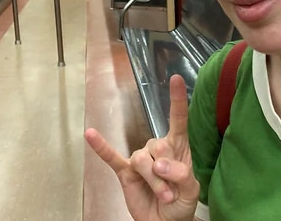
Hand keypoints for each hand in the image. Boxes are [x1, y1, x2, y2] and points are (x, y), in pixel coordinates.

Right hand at [85, 75, 199, 220]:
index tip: (176, 78)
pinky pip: (111, 157)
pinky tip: (90, 134)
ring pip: (142, 160)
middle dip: (167, 173)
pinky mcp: (125, 172)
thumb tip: (159, 163)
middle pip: (159, 147)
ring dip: (154, 180)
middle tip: (172, 192)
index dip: (177, 99)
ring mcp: (140, 159)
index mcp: (178, 146)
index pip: (178, 119)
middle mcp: (157, 148)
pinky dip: (101, 146)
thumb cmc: (181, 202)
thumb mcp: (190, 190)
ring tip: (163, 196)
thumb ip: (181, 174)